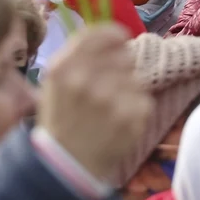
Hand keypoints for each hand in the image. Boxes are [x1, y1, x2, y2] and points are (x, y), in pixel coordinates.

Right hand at [35, 25, 156, 184]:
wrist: (66, 165)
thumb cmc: (62, 120)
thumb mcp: (55, 83)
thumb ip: (79, 55)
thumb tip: (115, 34)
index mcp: (63, 68)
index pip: (101, 34)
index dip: (115, 36)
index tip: (120, 41)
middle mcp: (85, 80)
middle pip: (124, 55)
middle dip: (121, 69)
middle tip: (107, 90)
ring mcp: (110, 99)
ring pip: (136, 78)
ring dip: (128, 91)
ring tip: (110, 110)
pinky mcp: (131, 117)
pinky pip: (144, 99)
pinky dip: (136, 109)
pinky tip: (119, 123)